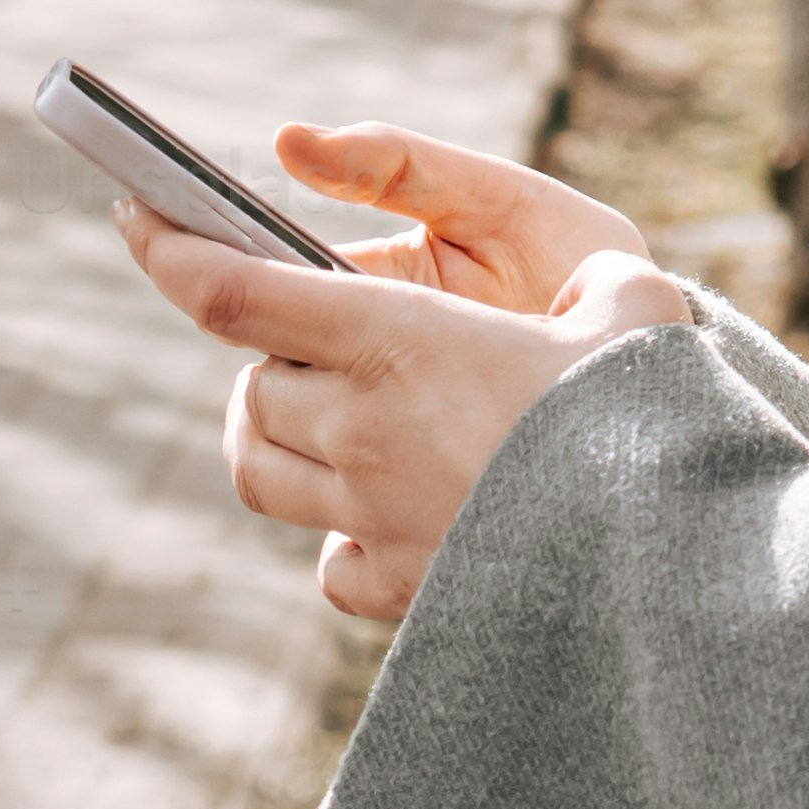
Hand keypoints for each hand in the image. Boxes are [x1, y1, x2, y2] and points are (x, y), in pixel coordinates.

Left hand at [117, 153, 703, 624]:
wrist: (672, 573)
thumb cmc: (657, 423)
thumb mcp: (640, 309)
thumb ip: (600, 280)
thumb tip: (598, 282)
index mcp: (402, 341)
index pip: (233, 293)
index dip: (170, 250)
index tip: (135, 218)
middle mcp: (364, 431)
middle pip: (248, 386)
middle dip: (268, 357)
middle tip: (319, 342)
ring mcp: (372, 518)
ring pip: (261, 469)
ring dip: (279, 435)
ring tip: (336, 417)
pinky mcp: (399, 590)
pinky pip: (327, 560)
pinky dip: (338, 534)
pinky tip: (390, 512)